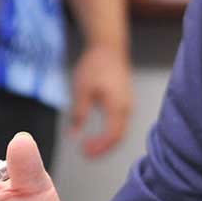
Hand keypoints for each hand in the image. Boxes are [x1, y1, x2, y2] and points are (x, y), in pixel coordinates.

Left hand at [70, 42, 131, 157]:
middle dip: (103, 149)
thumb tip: (73, 136)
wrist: (108, 47)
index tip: (84, 152)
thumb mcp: (82, 90)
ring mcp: (128, 104)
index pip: (112, 136)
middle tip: (86, 153)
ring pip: (121, 131)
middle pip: (119, 137)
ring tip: (90, 146)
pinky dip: (110, 133)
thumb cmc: (95, 66)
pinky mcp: (125, 101)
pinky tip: (98, 134)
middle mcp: (126, 108)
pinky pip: (121, 123)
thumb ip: (79, 114)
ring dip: (106, 142)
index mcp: (117, 106)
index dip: (99, 148)